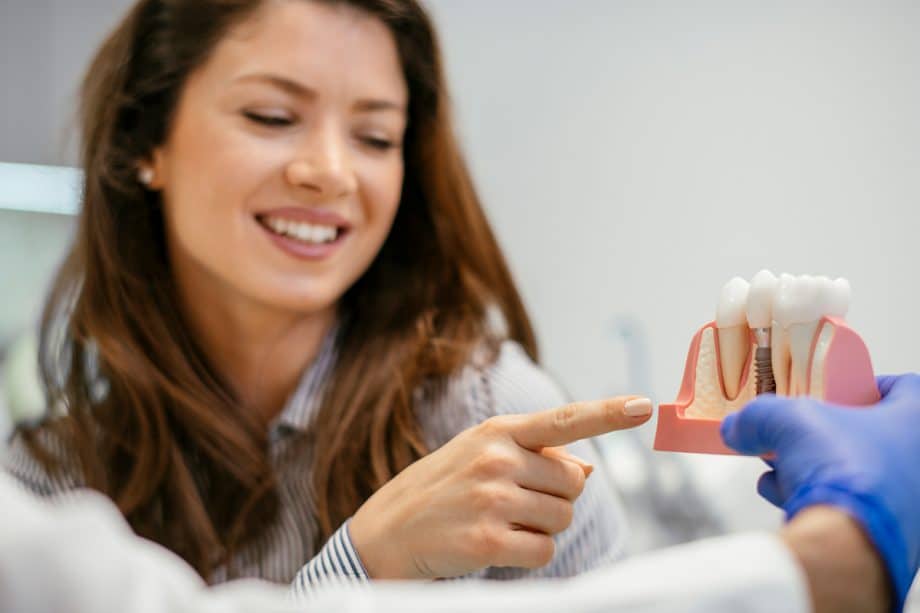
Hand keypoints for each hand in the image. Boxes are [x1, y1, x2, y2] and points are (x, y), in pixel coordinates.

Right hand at [349, 396, 652, 579]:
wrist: (387, 531)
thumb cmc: (444, 489)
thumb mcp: (483, 456)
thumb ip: (535, 456)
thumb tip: (586, 468)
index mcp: (498, 431)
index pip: (563, 419)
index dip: (607, 412)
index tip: (644, 406)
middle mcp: (497, 459)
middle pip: (573, 483)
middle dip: (554, 497)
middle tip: (513, 502)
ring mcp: (491, 499)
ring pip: (563, 518)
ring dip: (542, 527)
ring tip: (500, 522)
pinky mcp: (487, 541)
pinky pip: (544, 551)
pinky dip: (529, 554)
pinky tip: (495, 545)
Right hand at [721, 374, 919, 608]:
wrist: (848, 544)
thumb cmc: (842, 470)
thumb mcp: (786, 421)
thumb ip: (759, 416)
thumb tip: (738, 427)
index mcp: (915, 422)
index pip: (904, 387)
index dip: (867, 385)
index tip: (838, 390)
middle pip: (871, 435)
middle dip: (826, 434)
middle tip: (796, 432)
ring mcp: (910, 504)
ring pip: (858, 474)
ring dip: (816, 468)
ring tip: (778, 467)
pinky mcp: (891, 537)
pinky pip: (852, 508)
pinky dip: (819, 499)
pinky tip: (784, 494)